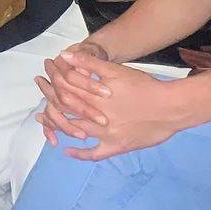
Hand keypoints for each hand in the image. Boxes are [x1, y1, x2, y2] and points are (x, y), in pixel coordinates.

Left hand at [38, 50, 186, 160]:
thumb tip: (64, 55)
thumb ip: (89, 63)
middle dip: (50, 101)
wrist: (170, 107)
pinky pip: (94, 154)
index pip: (65, 89)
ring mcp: (106, 134)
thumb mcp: (115, 70)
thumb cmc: (143, 85)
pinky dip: (80, 153)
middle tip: (40, 97)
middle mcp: (97, 116)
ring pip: (75, 130)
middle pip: (66, 109)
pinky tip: (68, 150)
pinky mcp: (117, 147)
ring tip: (44, 120)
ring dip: (57, 124)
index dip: (52, 82)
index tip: (43, 77)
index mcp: (95, 95)